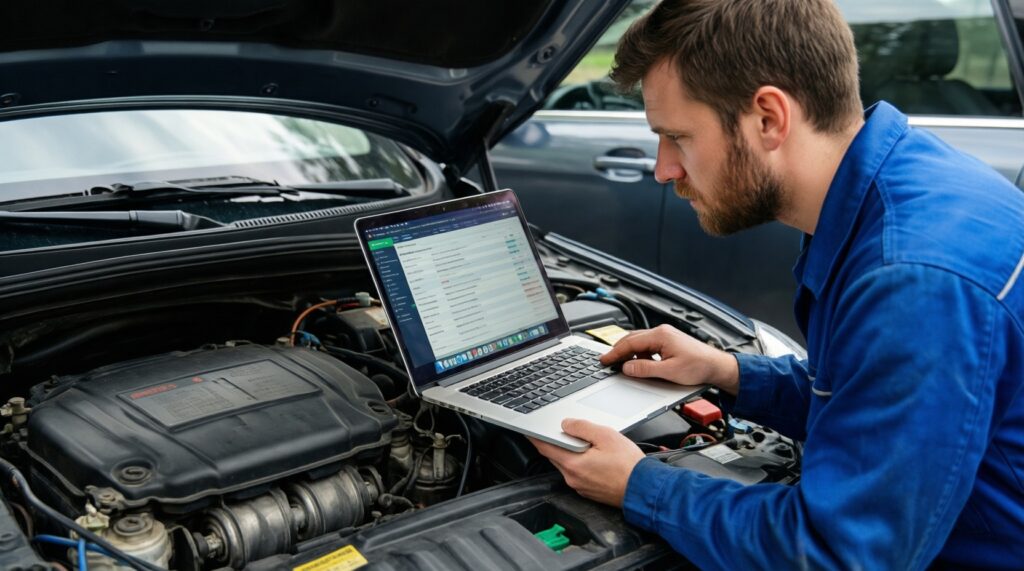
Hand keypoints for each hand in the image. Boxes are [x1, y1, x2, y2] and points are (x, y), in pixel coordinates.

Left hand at [530, 418, 644, 506]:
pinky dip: (578, 463)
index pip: (545, 447)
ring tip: (580, 442)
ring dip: (568, 453)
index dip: (534, 436)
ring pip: (566, 465)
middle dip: (553, 442)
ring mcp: (580, 486)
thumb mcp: (606, 436)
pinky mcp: (589, 491)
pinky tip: (591, 456)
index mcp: (573, 464)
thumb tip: (566, 424)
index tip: (528, 429)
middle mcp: (572, 478)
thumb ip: (583, 427)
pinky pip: (577, 473)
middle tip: (556, 430)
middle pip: (554, 456)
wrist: (644, 489)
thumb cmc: (629, 466)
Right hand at [600, 324, 739, 394]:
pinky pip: (647, 346)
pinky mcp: (668, 342)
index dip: (615, 353)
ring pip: (639, 342)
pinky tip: (638, 364)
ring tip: (621, 365)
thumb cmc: (699, 366)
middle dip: (618, 351)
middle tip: (607, 361)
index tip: (604, 360)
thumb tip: (627, 368)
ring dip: (629, 353)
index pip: (630, 343)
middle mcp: (661, 332)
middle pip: (632, 339)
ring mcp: (665, 336)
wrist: (716, 365)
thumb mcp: (669, 371)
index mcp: (660, 335)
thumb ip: (646, 369)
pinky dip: (639, 354)